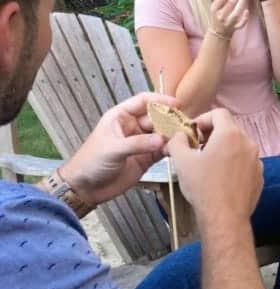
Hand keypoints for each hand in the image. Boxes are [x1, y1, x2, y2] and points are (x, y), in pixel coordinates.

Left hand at [60, 92, 176, 205]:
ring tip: (184, 138)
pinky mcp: (146, 158)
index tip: (177, 104)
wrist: (85, 188)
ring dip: (173, 135)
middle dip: (171, 120)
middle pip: (157, 117)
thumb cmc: (90, 162)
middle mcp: (133, 127)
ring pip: (162, 134)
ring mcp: (141, 142)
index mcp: (121, 117)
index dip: (160, 100)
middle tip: (185, 124)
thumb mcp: (112, 150)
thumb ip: (137, 144)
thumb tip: (161, 140)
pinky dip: (171, 149)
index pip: (144, 101)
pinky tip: (177, 150)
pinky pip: (163, 150)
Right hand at [165, 108, 262, 227]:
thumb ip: (177, 141)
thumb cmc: (203, 187)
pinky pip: (245, 163)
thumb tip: (179, 136)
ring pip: (238, 146)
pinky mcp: (259, 176)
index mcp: (231, 134)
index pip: (219, 113)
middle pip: (230, 129)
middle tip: (197, 147)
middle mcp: (248, 144)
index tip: (193, 132)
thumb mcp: (182, 161)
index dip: (203, 119)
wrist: (224, 217)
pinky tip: (221, 178)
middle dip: (212, 134)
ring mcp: (256, 160)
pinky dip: (233, 164)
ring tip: (208, 163)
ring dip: (223, 149)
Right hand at [210, 0, 248, 37]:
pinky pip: (241, 24)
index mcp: (214, 9)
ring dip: (241, 3)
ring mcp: (228, 23)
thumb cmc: (218, 15)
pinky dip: (244, 18)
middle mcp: (221, 16)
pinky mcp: (235, 28)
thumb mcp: (216, 7)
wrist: (218, 32)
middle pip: (230, 3)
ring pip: (236, 13)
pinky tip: (247, 11)